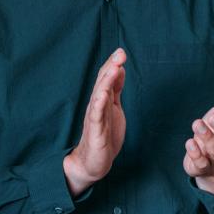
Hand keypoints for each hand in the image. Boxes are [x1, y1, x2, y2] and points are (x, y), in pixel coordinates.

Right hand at [63, 48, 126, 196]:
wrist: (92, 162)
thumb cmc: (104, 135)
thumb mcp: (114, 108)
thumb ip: (116, 89)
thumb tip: (120, 69)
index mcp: (102, 100)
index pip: (106, 78)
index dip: (113, 64)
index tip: (121, 52)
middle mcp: (96, 105)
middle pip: (103, 82)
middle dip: (111, 67)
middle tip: (120, 53)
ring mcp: (95, 117)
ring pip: (99, 95)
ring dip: (107, 81)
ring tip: (114, 68)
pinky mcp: (95, 131)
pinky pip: (96, 116)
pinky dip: (98, 104)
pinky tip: (102, 95)